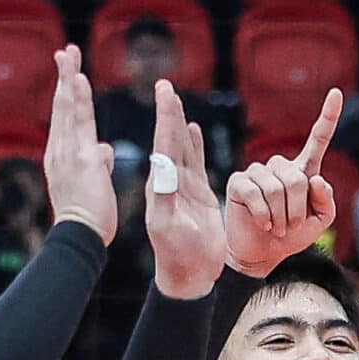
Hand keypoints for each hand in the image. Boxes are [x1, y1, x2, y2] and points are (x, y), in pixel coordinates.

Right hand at [42, 44, 121, 245]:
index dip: (66, 94)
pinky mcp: (80, 157)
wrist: (79, 235)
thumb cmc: (87, 216)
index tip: (69, 73)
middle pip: (61, 105)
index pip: (65, 118)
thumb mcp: (92, 183)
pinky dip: (76, 98)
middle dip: (63, 76)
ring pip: (66, 107)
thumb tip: (105, 150)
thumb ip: (97, 162)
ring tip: (70, 54)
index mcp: (62, 156)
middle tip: (65, 50)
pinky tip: (78, 79)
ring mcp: (68, 152)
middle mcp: (60, 149)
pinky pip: (79, 122)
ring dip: (68, 78)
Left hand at [146, 78, 231, 295]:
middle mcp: (169, 182)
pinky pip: (196, 162)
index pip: (163, 144)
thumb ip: (165, 197)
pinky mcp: (198, 194)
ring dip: (179, 122)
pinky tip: (194, 127)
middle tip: (164, 84)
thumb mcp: (168, 226)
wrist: (190, 275)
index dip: (165, 117)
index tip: (163, 92)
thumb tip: (163, 169)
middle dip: (169, 112)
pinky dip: (195, 143)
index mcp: (160, 186)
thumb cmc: (177, 255)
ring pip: (182, 147)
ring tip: (174, 98)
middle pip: (170, 139)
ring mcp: (184, 187)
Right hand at [221, 87, 341, 274]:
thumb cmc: (291, 236)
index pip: (318, 140)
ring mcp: (257, 172)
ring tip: (276, 227)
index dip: (328, 117)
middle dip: (297, 209)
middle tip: (290, 226)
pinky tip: (263, 224)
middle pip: (297, 179)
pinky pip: (257, 194)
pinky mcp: (239, 182)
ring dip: (281, 216)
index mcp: (303, 171)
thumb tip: (317, 180)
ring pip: (277, 188)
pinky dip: (264, 216)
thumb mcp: (319, 222)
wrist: (262, 254)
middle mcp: (280, 167)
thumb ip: (326, 202)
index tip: (337, 93)